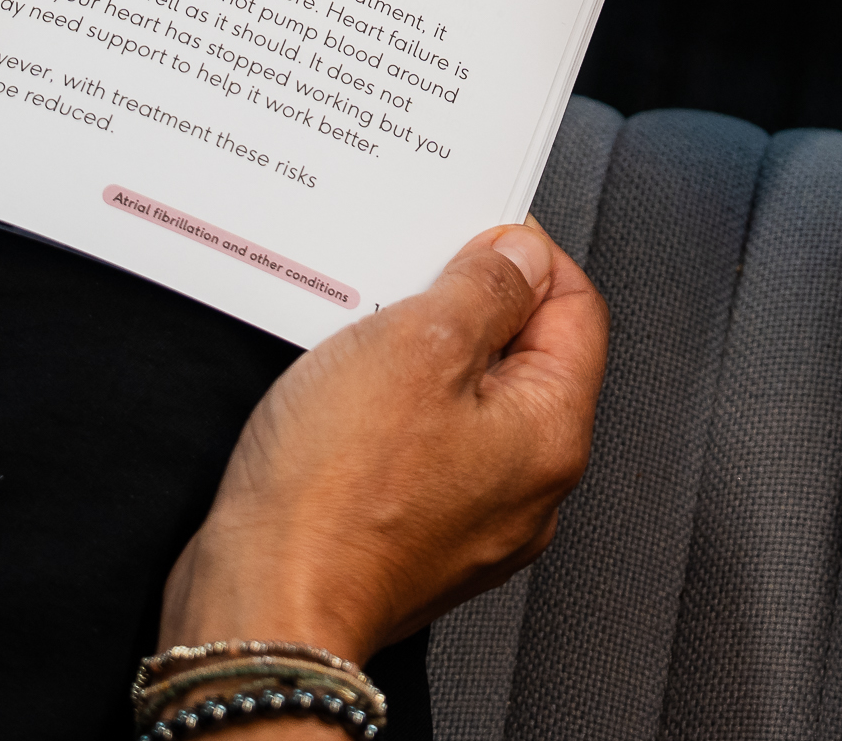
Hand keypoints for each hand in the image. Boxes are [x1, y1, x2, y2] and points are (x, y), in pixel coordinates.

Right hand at [159, 222, 604, 662]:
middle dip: (467, 307)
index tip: (472, 233)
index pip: (577, 308)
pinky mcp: (421, 537)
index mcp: (552, 433)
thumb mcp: (418, 344)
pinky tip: (347, 400)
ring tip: (366, 339)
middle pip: (523, 356)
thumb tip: (520, 254)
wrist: (264, 607)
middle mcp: (530, 486)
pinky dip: (394, 413)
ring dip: (422, 359)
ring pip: (468, 403)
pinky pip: (426, 449)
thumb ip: (485, 287)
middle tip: (407, 282)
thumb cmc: (334, 495)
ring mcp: (477, 520)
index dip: (527, 256)